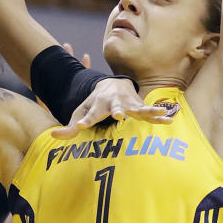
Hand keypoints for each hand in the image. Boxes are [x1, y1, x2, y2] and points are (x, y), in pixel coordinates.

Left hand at [51, 46, 172, 138]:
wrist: (112, 85)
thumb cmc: (94, 104)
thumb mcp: (80, 112)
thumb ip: (69, 127)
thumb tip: (53, 137)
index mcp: (97, 106)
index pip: (90, 115)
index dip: (85, 120)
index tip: (81, 126)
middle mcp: (114, 104)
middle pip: (116, 108)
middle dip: (117, 111)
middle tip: (119, 115)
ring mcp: (128, 105)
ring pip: (138, 108)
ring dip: (146, 111)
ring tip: (156, 113)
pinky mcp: (140, 108)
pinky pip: (150, 113)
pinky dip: (159, 116)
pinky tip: (169, 119)